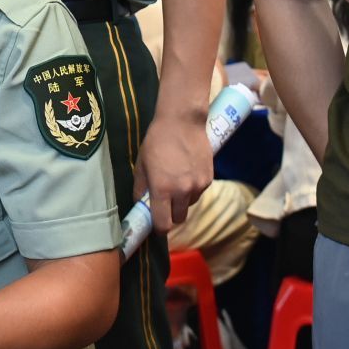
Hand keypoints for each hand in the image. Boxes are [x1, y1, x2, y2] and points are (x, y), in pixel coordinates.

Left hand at [135, 111, 212, 230]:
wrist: (183, 121)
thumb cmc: (157, 141)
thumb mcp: (141, 164)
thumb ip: (140, 188)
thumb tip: (140, 204)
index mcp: (162, 189)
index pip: (163, 224)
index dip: (158, 228)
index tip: (155, 224)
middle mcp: (182, 191)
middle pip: (178, 219)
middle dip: (170, 215)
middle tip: (164, 203)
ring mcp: (198, 185)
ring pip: (189, 205)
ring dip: (182, 201)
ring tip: (176, 182)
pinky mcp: (209, 178)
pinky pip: (198, 192)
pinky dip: (192, 189)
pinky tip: (186, 173)